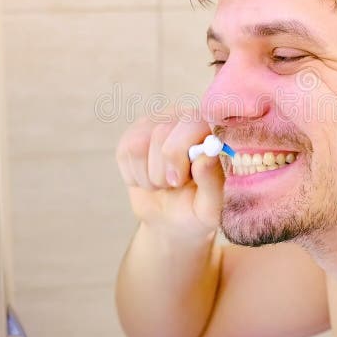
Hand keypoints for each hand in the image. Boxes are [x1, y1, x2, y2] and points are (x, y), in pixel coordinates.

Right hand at [116, 112, 224, 237]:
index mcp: (209, 130)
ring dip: (148, 177)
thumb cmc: (195, 208)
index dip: (179, 155)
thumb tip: (206, 157)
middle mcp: (182, 118)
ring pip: (138, 145)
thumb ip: (213, 181)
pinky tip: (147, 179)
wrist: (169, 218)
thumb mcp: (210, 205)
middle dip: (162, 172)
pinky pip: (124, 153)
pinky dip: (134, 176)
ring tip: (161, 183)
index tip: (179, 181)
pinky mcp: (132, 135)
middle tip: (172, 185)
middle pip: (160, 133)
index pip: (191, 124)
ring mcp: (155, 123)